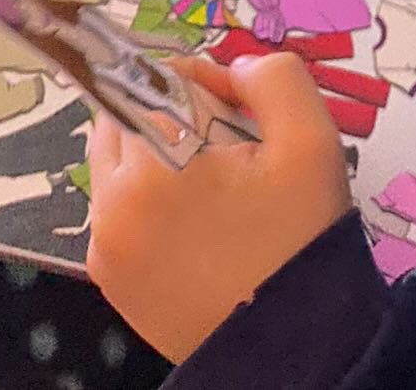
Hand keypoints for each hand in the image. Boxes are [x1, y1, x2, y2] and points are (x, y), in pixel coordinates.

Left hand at [87, 54, 350, 363]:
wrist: (293, 345)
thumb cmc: (301, 236)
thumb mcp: (311, 138)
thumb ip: (273, 76)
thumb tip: (230, 69)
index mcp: (154, 163)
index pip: (156, 78)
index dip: (202, 80)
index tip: (238, 104)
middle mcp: (112, 200)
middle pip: (126, 115)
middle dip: (170, 114)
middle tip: (227, 143)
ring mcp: (104, 243)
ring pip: (116, 160)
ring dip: (154, 152)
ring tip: (211, 184)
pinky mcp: (109, 276)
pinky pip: (117, 208)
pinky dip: (147, 198)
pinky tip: (197, 219)